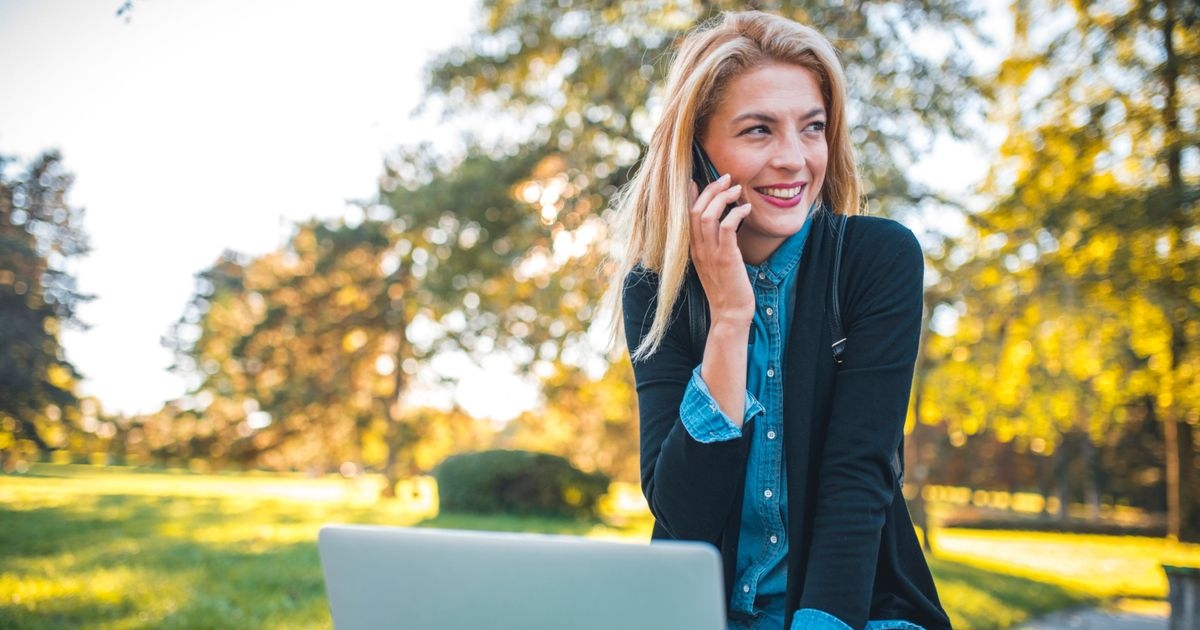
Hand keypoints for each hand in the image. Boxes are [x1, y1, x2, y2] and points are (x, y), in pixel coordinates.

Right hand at [689, 174, 753, 326]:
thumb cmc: (726, 288)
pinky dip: (735, 213)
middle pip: (695, 210)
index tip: (700, 178)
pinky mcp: (726, 258)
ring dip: (723, 197)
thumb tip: (720, 224)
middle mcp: (697, 249)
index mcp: (692, 249)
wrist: (731, 313)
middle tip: (727, 178)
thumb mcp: (714, 263)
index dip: (691, 194)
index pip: (685, 215)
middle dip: (711, 189)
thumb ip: (712, 244)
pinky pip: (726, 228)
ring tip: (737, 189)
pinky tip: (746, 209)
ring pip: (708, 215)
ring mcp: (710, 253)